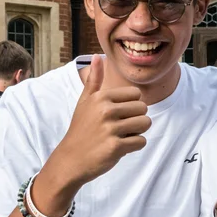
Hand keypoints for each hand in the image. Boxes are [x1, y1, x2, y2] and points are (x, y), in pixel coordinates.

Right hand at [34, 56, 149, 212]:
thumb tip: (97, 57)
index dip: (131, 106)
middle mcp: (106, 110)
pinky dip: (134, 146)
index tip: (118, 115)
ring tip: (121, 136)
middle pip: (144, 109)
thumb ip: (94, 80)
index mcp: (101, 97)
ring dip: (137, 132)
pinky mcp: (115, 147)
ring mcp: (110, 129)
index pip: (136, 94)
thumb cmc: (81, 129)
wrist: (71, 159)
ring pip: (145, 124)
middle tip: (119, 128)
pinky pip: (141, 142)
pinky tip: (119, 147)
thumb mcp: (84, 102)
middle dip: (136, 120)